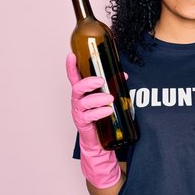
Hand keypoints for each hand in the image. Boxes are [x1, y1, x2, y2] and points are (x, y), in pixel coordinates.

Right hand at [65, 52, 120, 188]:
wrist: (98, 139)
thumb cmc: (100, 115)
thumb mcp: (106, 97)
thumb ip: (112, 86)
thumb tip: (124, 75)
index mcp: (82, 91)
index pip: (74, 76)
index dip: (71, 66)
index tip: (71, 55)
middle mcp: (78, 100)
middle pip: (77, 88)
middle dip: (88, 83)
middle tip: (100, 81)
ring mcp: (79, 112)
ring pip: (84, 102)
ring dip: (98, 99)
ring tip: (110, 98)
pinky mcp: (83, 123)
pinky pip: (89, 116)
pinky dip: (99, 112)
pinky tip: (108, 110)